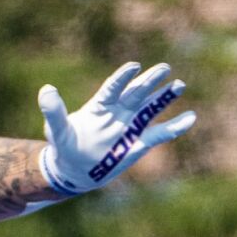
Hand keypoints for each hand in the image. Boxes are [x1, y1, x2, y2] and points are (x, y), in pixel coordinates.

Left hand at [38, 62, 195, 194]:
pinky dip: (175, 126)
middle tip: (163, 68)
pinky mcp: (139, 142)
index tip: (134, 66)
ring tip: (179, 84)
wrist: (75, 169)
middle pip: (136, 92)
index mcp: (100, 105)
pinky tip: (190, 118)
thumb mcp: (56, 130)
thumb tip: (46, 89)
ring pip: (150, 108)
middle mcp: (119, 111)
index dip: (123, 78)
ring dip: (164, 97)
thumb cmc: (65, 146)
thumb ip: (54, 111)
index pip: (113, 88)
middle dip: (149, 80)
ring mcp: (130, 125)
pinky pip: (160, 133)